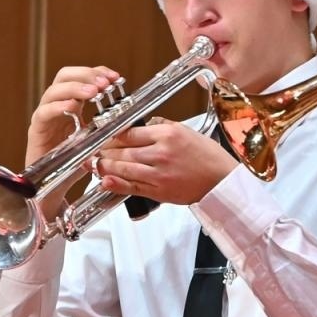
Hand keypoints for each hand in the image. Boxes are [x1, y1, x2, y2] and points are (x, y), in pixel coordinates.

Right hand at [26, 65, 122, 166]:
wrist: (54, 187)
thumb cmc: (76, 163)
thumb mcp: (99, 140)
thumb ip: (110, 125)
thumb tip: (131, 113)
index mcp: (73, 105)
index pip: (81, 78)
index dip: (97, 73)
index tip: (114, 77)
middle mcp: (57, 106)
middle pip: (64, 77)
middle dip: (85, 75)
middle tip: (104, 83)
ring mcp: (45, 117)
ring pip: (53, 91)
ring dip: (75, 88)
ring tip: (93, 92)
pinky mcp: (36, 131)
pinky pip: (43, 113)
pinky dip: (57, 107)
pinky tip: (72, 106)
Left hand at [94, 121, 236, 205]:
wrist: (222, 180)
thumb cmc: (209, 157)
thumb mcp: (187, 132)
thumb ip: (163, 126)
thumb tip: (144, 125)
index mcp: (167, 134)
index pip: (129, 132)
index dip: (112, 134)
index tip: (104, 135)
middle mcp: (160, 152)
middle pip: (122, 150)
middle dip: (104, 151)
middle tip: (94, 150)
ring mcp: (158, 173)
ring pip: (123, 167)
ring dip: (105, 166)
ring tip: (96, 164)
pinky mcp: (159, 190)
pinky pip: (132, 186)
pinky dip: (116, 184)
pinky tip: (105, 181)